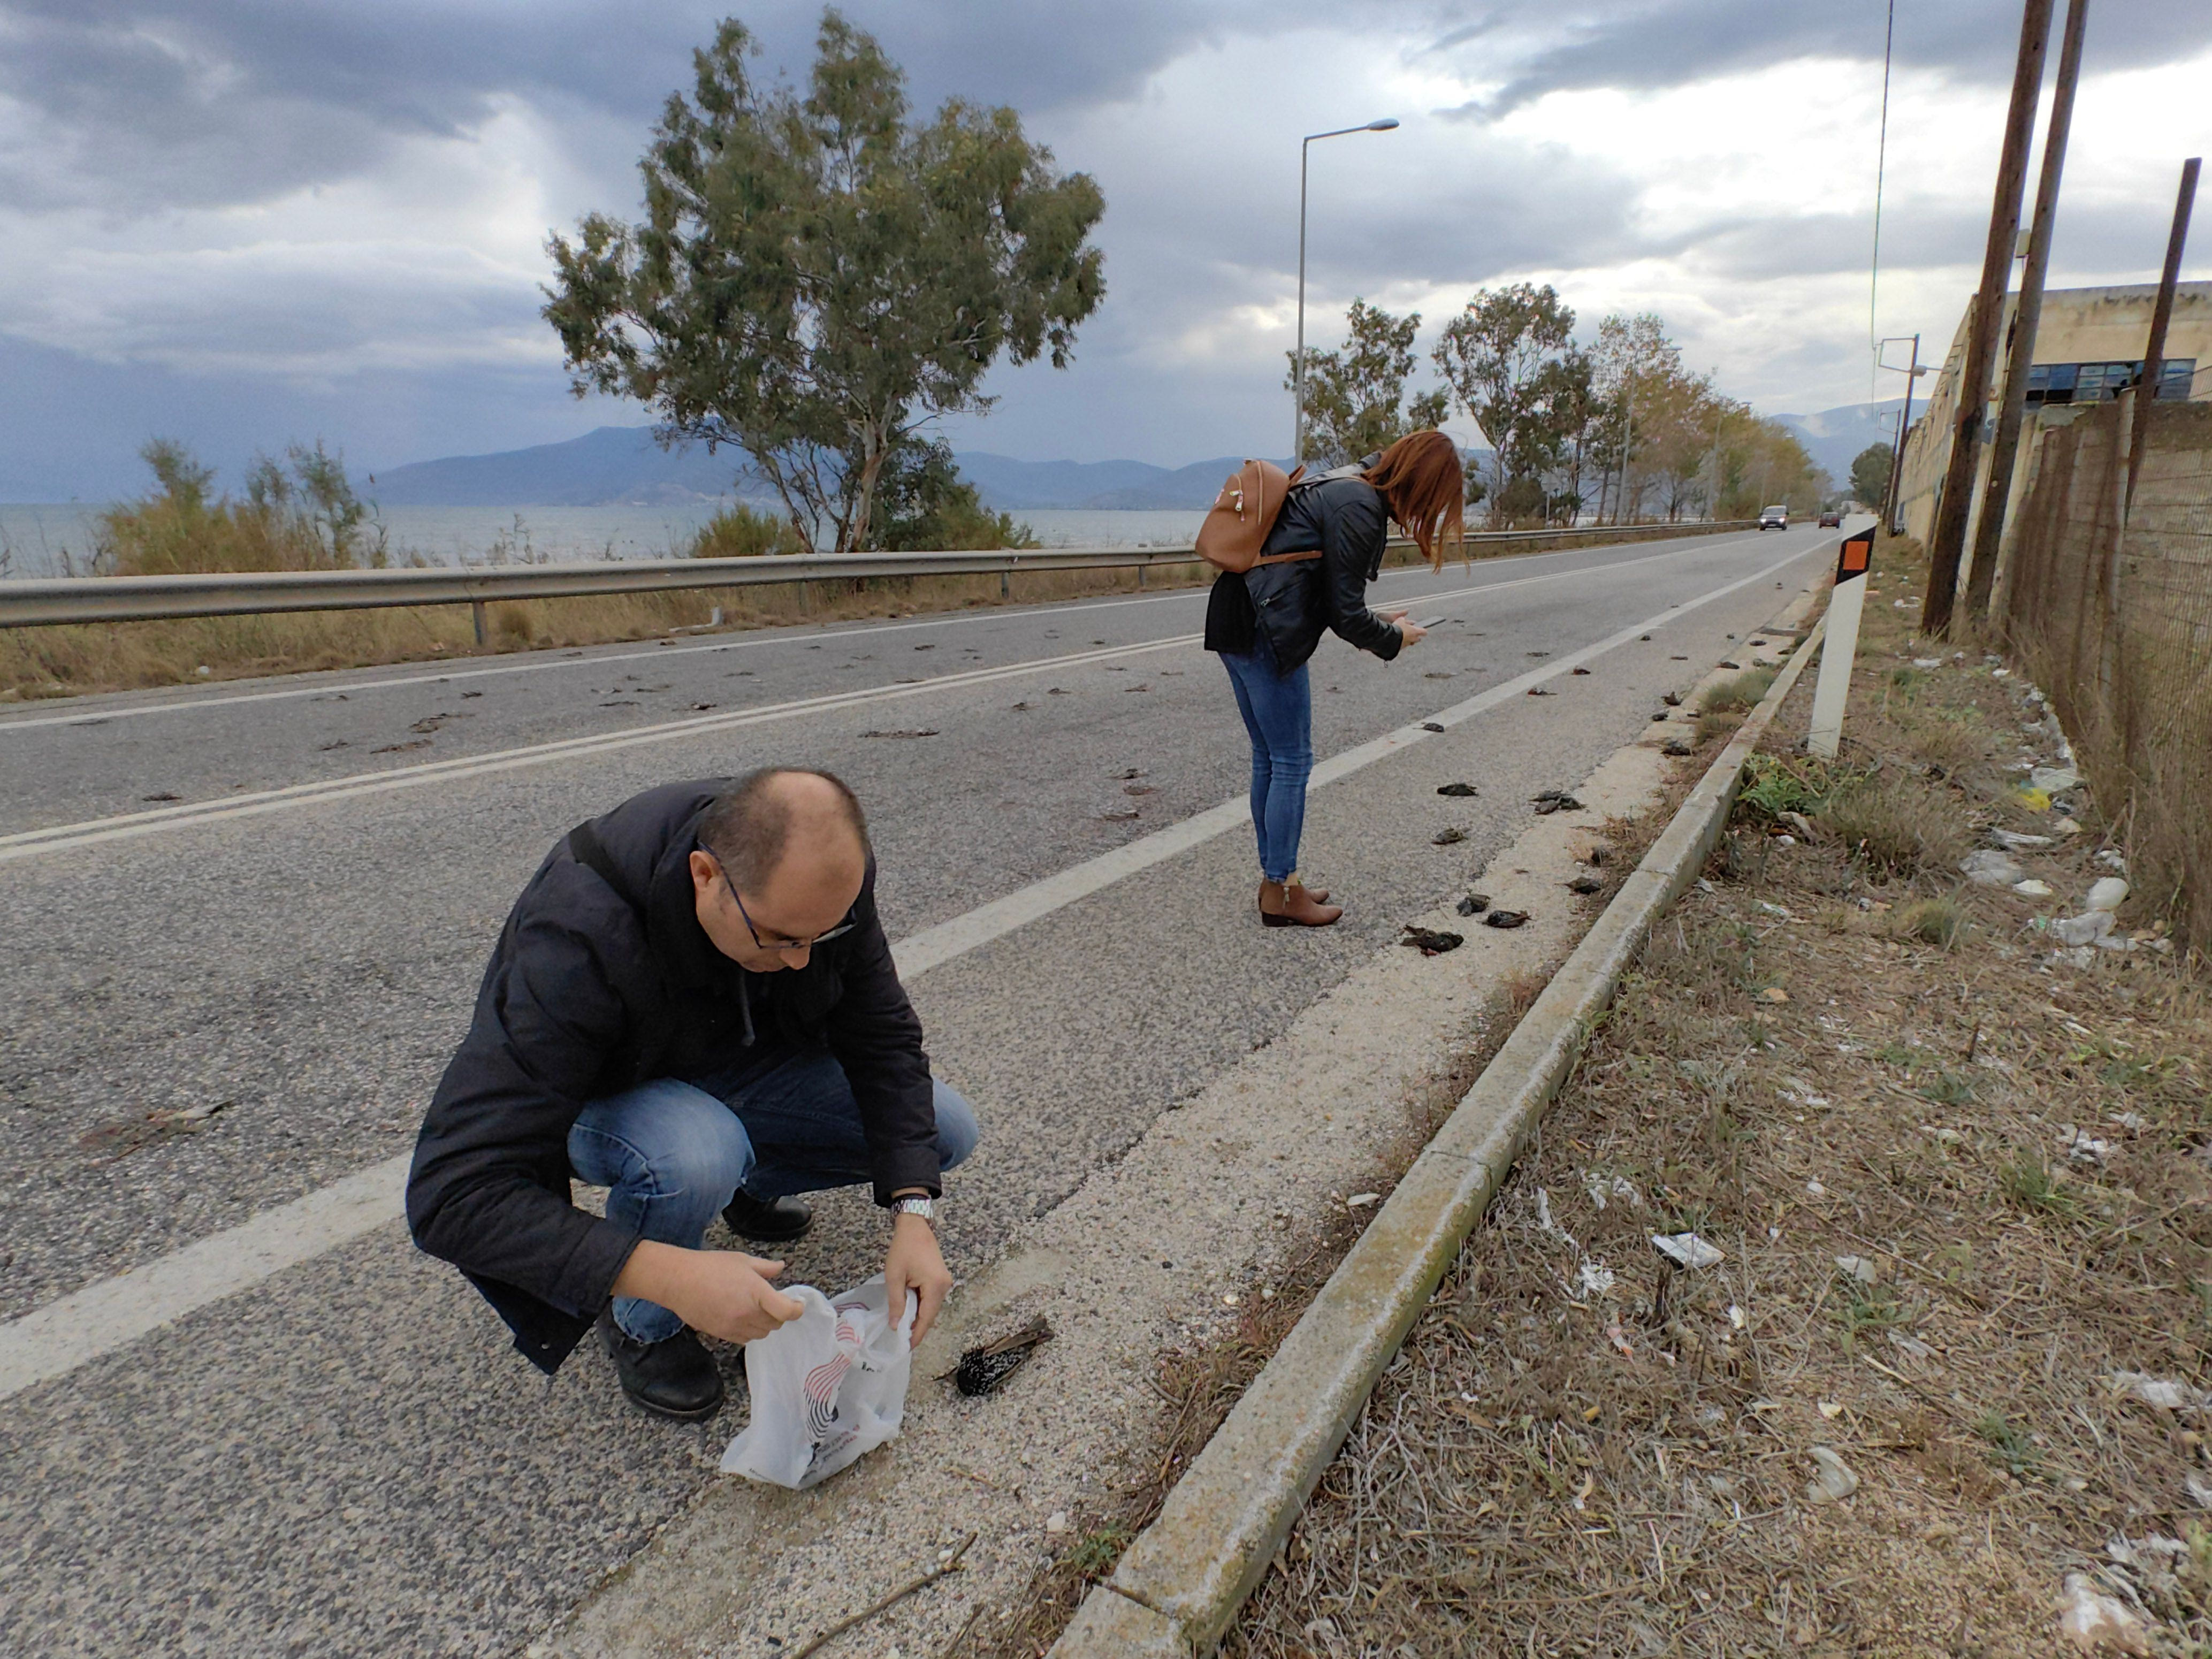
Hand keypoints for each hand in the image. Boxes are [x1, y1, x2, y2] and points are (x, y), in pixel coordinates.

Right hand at [613, 1240, 804, 1344]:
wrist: (679, 1281)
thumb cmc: (710, 1266)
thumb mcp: (742, 1260)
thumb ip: (765, 1268)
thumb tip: (781, 1267)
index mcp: (756, 1292)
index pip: (786, 1311)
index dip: (796, 1309)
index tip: (797, 1303)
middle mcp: (747, 1313)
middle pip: (776, 1324)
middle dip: (779, 1314)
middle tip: (774, 1302)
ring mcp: (734, 1327)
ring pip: (761, 1334)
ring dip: (764, 1324)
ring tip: (757, 1309)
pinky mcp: (722, 1335)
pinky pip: (745, 1339)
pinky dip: (749, 1330)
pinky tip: (742, 1317)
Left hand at [884, 1212, 951, 1346]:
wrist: (915, 1225)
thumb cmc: (903, 1248)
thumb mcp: (894, 1276)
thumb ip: (896, 1302)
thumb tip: (895, 1325)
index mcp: (935, 1286)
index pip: (927, 1318)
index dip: (917, 1334)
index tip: (907, 1348)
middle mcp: (945, 1286)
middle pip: (931, 1313)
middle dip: (917, 1326)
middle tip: (901, 1338)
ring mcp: (945, 1281)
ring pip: (931, 1306)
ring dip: (918, 1315)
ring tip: (903, 1326)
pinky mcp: (941, 1278)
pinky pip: (931, 1297)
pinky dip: (921, 1305)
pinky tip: (909, 1309)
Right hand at [1393, 616, 1427, 646]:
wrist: (1391, 638)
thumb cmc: (1398, 628)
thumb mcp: (1400, 620)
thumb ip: (1403, 620)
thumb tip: (1403, 619)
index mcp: (1415, 631)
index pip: (1424, 632)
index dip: (1423, 630)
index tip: (1421, 629)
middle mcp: (1413, 639)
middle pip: (1418, 639)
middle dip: (1415, 636)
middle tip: (1410, 632)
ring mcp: (1408, 644)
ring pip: (1411, 642)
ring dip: (1408, 640)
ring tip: (1402, 635)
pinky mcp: (1402, 647)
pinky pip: (1404, 645)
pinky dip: (1402, 642)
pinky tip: (1397, 639)